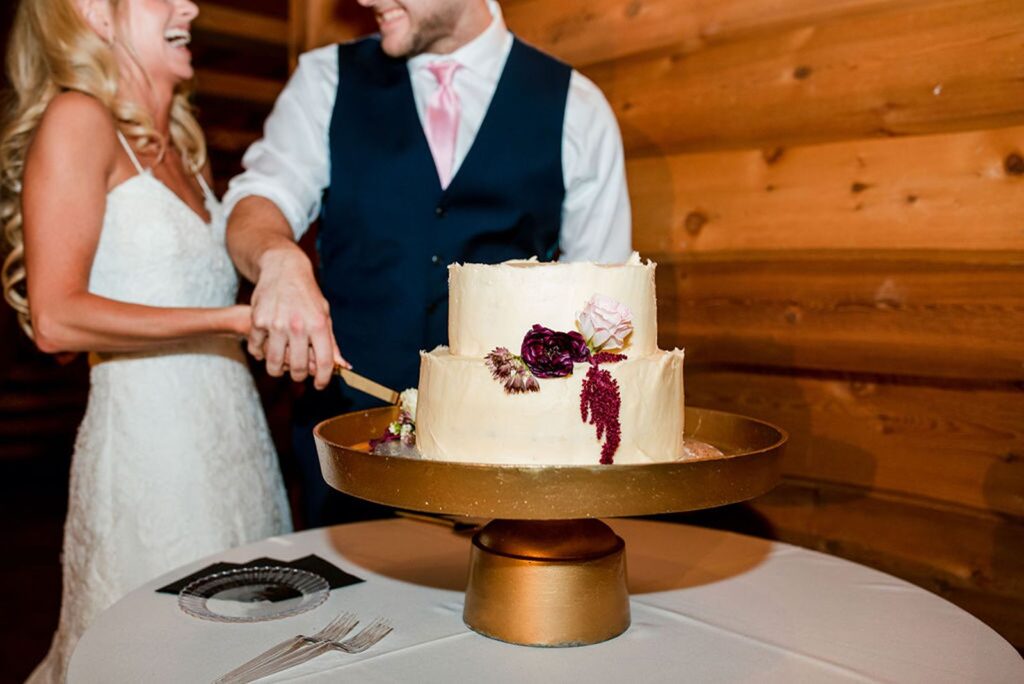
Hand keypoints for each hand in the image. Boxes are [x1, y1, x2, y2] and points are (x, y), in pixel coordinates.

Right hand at [248, 248, 347, 388]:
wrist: (283, 269)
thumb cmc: (307, 294)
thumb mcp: (325, 314)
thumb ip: (331, 342)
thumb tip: (343, 366)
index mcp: (318, 325)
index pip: (324, 362)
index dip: (323, 379)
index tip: (320, 385)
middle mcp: (298, 326)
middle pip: (296, 368)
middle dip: (298, 376)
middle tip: (297, 373)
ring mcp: (276, 324)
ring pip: (274, 363)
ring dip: (276, 370)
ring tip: (279, 366)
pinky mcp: (257, 321)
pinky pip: (256, 349)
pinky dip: (259, 354)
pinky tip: (265, 349)